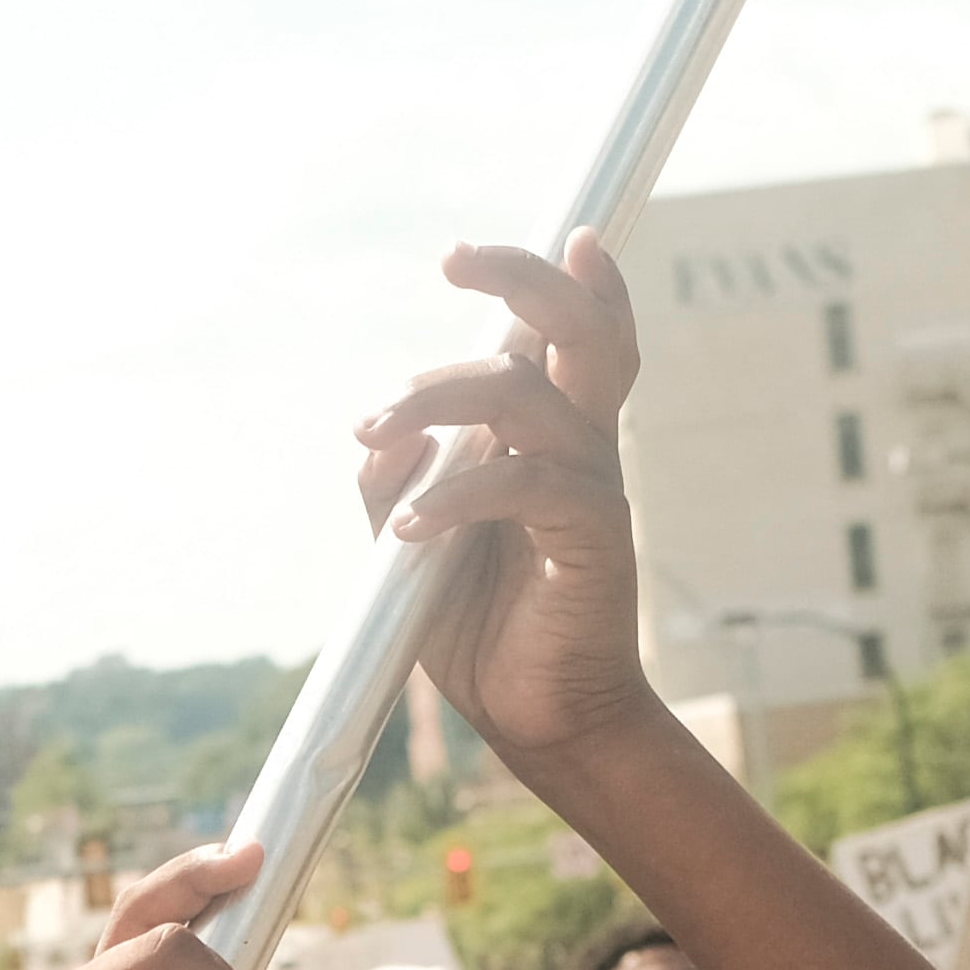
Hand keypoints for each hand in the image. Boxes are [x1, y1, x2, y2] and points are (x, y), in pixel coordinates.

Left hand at [363, 235, 661, 774]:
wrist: (536, 717)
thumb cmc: (481, 626)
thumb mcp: (414, 544)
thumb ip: (394, 482)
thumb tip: (375, 434)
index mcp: (549, 435)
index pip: (572, 335)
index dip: (554, 278)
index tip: (471, 253)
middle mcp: (581, 446)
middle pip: (580, 330)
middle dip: (521, 279)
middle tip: (453, 261)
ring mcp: (592, 487)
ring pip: (529, 395)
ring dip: (439, 398)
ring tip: (375, 430)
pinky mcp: (593, 537)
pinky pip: (526, 485)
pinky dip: (458, 495)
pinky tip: (410, 530)